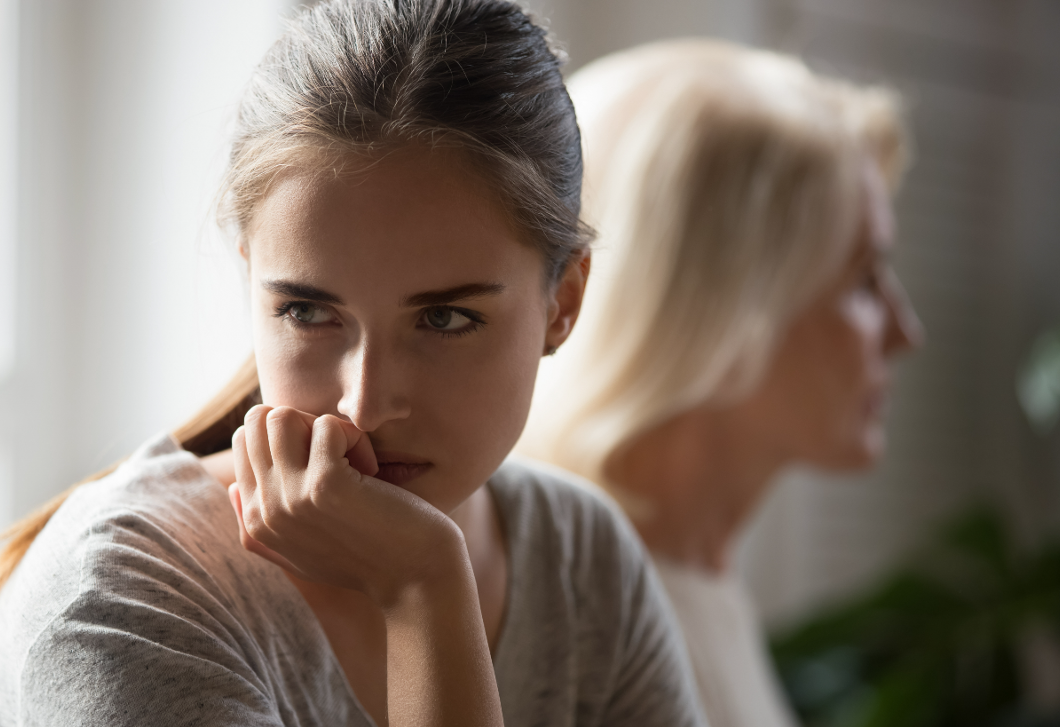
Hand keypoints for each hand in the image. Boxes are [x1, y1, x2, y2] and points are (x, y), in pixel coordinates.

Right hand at [230, 405, 464, 607]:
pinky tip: (372, 472)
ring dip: (326, 429)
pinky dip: (356, 438)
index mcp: (254, 521)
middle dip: (304, 425)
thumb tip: (230, 487)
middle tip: (338, 458)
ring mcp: (291, 497)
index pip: (244, 440)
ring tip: (353, 462)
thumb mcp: (300, 553)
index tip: (324, 467)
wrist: (414, 582)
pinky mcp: (325, 485)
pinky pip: (328, 425)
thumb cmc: (366, 561)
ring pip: (283, 415)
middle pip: (258, 420)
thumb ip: (258, 526)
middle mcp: (264, 510)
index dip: (291, 437)